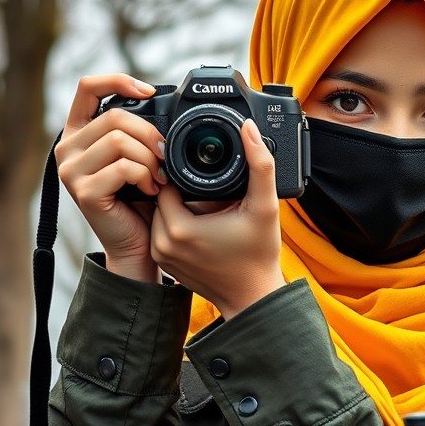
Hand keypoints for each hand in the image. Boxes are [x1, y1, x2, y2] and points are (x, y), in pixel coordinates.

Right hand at [56, 74, 166, 281]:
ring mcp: (71, 171)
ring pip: (119, 140)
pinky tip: (151, 189)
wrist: (137, 243)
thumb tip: (158, 102)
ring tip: (158, 177)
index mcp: (79, 132)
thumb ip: (136, 129)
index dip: (119, 81)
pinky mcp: (84, 191)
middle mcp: (68, 148)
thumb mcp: (136, 154)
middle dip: (149, 134)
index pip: (88, 87)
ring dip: (149, 158)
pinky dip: (145, 176)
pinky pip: (124, 167)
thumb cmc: (140, 199)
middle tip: (164, 156)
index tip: (149, 92)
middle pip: (115, 117)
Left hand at [150, 119, 285, 317]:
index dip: (183, 171)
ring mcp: (161, 255)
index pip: (166, 180)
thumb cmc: (259, 255)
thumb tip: (247, 128)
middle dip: (182, 188)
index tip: (205, 173)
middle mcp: (162, 242)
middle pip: (161, 195)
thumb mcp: (265, 207)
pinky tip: (201, 224)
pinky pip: (161, 231)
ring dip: (178, 205)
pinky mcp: (164, 264)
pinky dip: (177, 223)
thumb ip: (260, 165)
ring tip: (205, 207)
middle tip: (208, 192)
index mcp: (179, 227)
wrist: (253, 297)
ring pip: (160, 212)